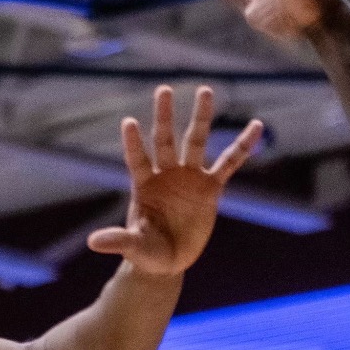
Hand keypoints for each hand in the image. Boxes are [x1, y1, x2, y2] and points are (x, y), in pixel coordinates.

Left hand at [90, 86, 263, 278]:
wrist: (167, 260)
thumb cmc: (146, 252)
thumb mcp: (134, 247)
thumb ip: (118, 240)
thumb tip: (93, 242)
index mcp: (143, 185)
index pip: (137, 159)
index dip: (133, 143)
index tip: (128, 122)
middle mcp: (165, 174)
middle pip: (165, 140)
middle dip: (164, 116)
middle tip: (163, 89)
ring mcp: (189, 177)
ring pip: (195, 141)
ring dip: (201, 117)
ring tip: (206, 90)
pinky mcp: (210, 188)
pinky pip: (229, 163)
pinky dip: (242, 146)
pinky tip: (255, 126)